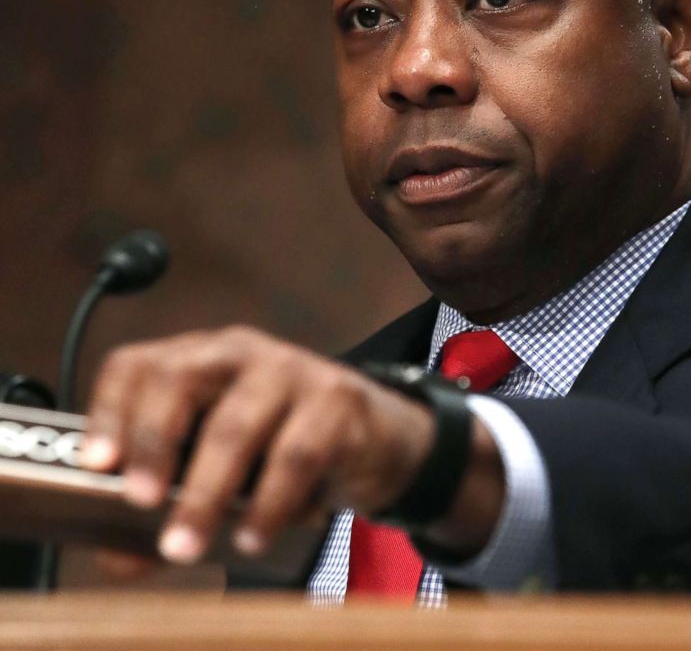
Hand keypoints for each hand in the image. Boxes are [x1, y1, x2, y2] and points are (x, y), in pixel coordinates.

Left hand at [81, 326, 436, 563]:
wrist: (378, 437)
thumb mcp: (224, 469)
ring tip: (187, 546)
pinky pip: (296, 454)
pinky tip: (253, 537)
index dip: (111, 411)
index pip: (140, 364)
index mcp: (202, 358)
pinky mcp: (338, 400)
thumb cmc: (284, 447)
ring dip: (205, 493)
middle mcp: (241, 352)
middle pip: (181, 378)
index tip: (94, 466)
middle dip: (153, 442)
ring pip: (237, 423)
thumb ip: (171, 504)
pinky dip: (269, 504)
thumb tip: (118, 556)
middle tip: (137, 503)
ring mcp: (293, 369)